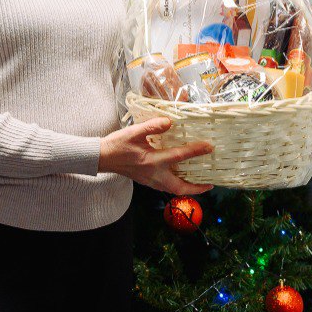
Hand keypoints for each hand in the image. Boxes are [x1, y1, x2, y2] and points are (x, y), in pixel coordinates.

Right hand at [99, 117, 213, 194]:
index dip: (196, 151)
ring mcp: (149, 180)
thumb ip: (152, 127)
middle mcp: (153, 174)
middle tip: (210, 185)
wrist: (101, 158)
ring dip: (187, 189)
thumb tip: (170, 122)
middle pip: (179, 187)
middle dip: (196, 188)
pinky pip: (165, 187)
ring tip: (198, 184)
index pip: (179, 156)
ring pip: (172, 190)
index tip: (209, 147)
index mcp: (152, 161)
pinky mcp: (146, 181)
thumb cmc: (117, 144)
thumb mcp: (134, 132)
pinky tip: (180, 178)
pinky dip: (176, 186)